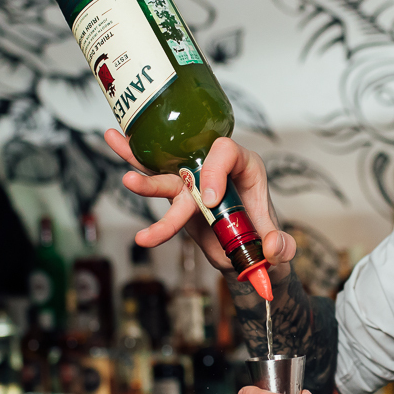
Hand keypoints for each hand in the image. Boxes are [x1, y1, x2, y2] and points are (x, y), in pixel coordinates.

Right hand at [104, 129, 295, 279]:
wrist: (244, 253)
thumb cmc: (262, 239)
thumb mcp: (277, 248)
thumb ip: (281, 247)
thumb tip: (271, 250)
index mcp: (245, 167)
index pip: (228, 153)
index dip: (216, 172)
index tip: (210, 201)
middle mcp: (217, 168)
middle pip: (191, 160)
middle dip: (177, 181)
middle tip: (173, 203)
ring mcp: (194, 180)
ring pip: (166, 174)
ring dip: (145, 180)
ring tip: (127, 182)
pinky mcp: (177, 195)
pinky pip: (153, 178)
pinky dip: (133, 164)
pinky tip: (112, 140)